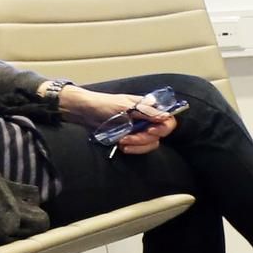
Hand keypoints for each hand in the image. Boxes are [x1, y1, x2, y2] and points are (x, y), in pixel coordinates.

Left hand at [59, 85, 179, 153]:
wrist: (85, 112)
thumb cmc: (104, 104)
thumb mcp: (125, 106)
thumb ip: (146, 112)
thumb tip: (165, 117)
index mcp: (148, 107)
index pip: (168, 120)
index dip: (162, 128)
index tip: (150, 131)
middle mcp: (147, 119)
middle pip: (159, 135)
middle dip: (143, 139)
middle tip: (127, 138)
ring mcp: (140, 129)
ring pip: (151, 144)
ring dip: (137, 146)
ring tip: (122, 142)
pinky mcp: (132, 138)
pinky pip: (140, 148)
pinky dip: (132, 148)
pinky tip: (121, 145)